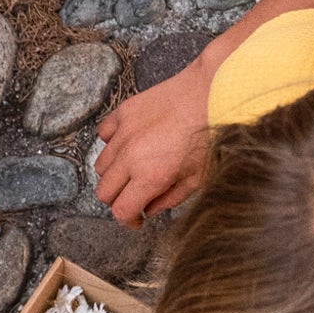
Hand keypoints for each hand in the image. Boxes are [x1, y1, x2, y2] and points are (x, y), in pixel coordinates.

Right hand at [95, 58, 213, 224]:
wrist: (213, 93)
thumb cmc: (213, 134)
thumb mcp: (198, 178)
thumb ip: (170, 199)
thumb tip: (150, 209)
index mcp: (150, 176)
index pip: (120, 210)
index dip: (128, 219)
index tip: (136, 218)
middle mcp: (130, 156)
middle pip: (104, 192)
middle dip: (118, 200)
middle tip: (134, 196)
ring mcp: (124, 133)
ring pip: (100, 166)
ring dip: (114, 174)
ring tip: (133, 169)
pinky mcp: (124, 112)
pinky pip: (104, 135)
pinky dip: (112, 143)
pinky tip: (129, 144)